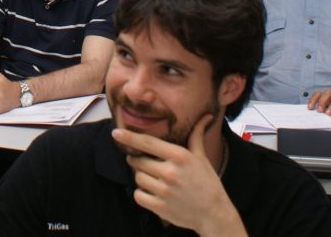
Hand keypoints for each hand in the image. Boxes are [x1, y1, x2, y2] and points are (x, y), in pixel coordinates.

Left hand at [113, 114, 243, 235]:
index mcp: (179, 156)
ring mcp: (165, 191)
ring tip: (156, 181)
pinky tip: (154, 193)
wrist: (215, 214)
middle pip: (138, 161)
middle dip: (138, 161)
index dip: (129, 137)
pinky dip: (142, 194)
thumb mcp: (202, 158)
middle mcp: (170, 172)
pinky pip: (138, 195)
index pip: (147, 143)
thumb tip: (206, 116)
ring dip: (142, 178)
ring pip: (138, 178)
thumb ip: (196, 136)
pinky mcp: (160, 208)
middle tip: (148, 164)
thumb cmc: (207, 183)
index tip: (115, 132)